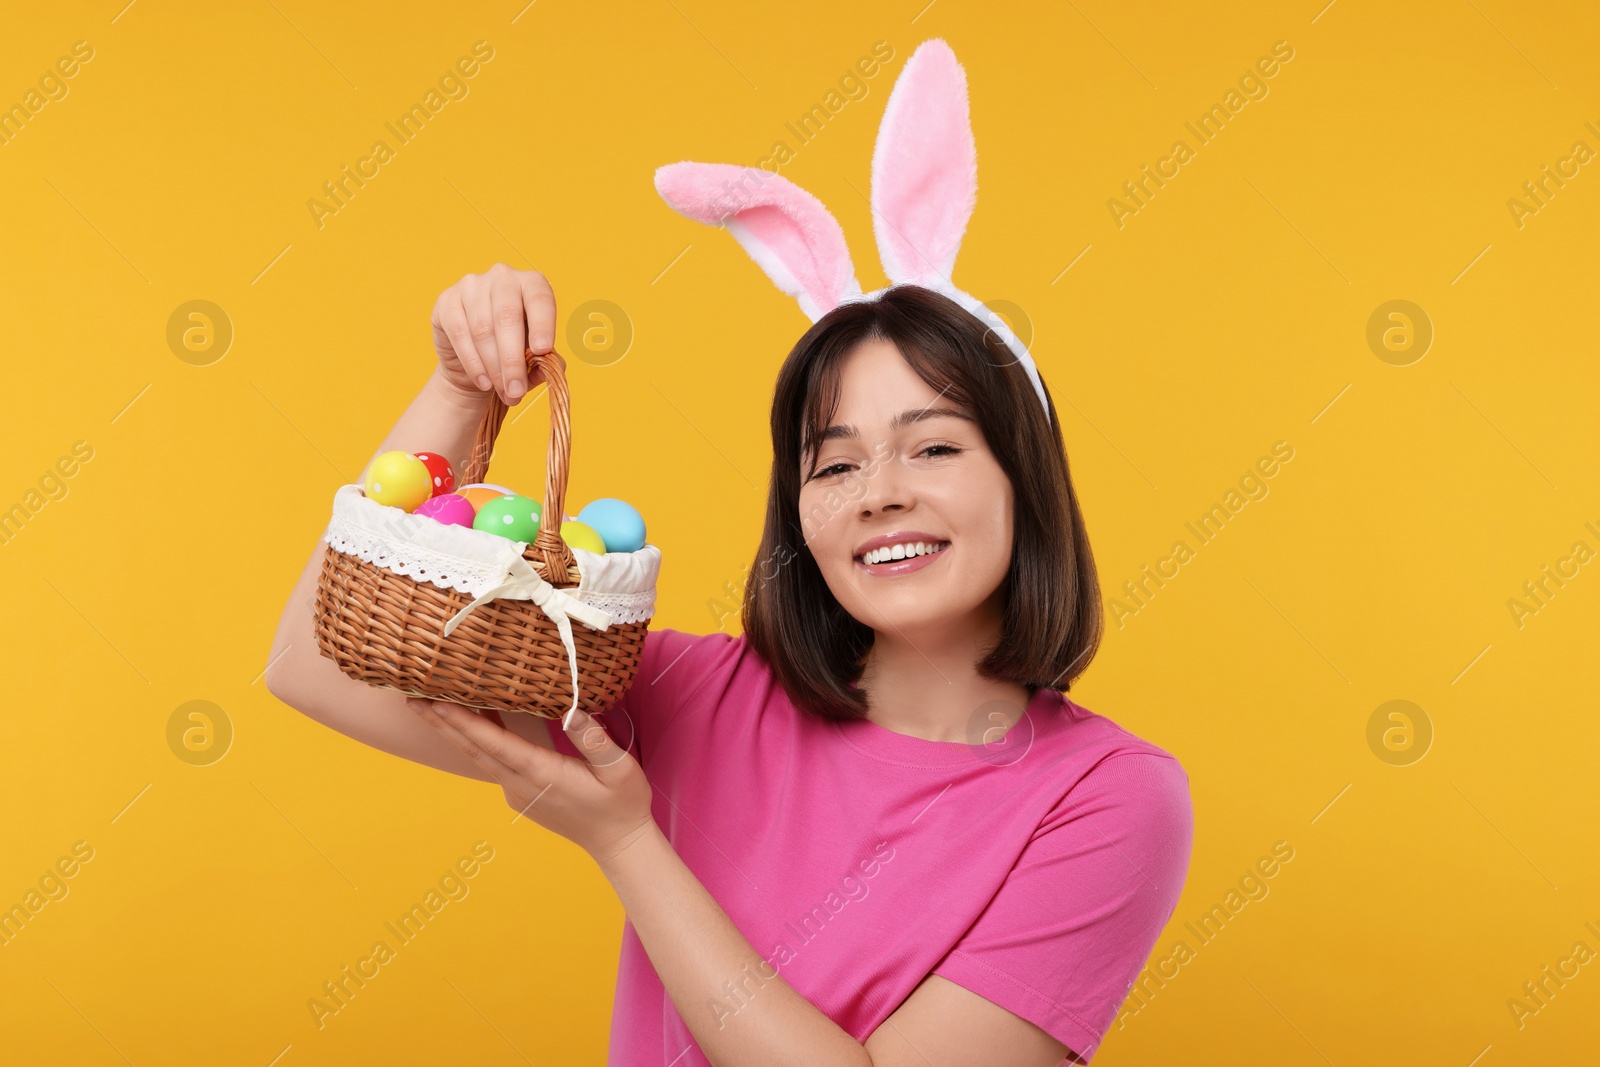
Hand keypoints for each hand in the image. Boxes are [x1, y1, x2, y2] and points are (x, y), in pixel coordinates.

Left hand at [407, 698, 654, 861]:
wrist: (618, 843)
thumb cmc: (622, 804)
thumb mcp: (619, 769)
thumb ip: (594, 739)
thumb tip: (573, 707)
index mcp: (541, 773)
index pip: (492, 743)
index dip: (462, 721)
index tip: (435, 701)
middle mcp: (521, 783)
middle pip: (472, 749)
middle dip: (442, 723)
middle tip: (412, 698)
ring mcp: (517, 791)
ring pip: (478, 756)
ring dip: (453, 731)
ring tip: (430, 707)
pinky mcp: (521, 793)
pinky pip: (492, 762)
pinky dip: (475, 740)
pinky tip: (471, 724)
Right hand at [430, 263, 559, 405]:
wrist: (476, 360)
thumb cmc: (514, 351)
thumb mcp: (535, 355)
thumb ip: (545, 360)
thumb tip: (546, 370)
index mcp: (532, 283)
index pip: (540, 299)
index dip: (542, 324)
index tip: (542, 350)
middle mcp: (502, 277)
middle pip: (507, 317)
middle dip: (512, 360)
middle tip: (517, 390)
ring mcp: (471, 285)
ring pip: (482, 329)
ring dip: (493, 367)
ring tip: (504, 392)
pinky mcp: (447, 300)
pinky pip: (459, 334)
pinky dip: (473, 364)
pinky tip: (484, 382)